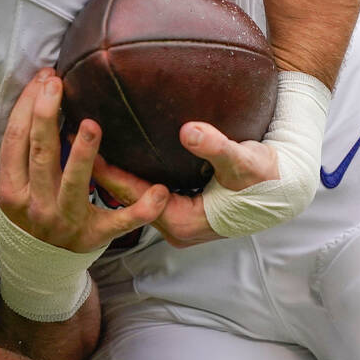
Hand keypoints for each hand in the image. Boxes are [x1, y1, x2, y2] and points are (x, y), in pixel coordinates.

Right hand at [0, 69, 166, 252]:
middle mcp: (35, 205)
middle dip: (47, 116)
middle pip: (41, 153)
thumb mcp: (13, 184)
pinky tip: (159, 191)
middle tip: (58, 84)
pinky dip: (142, 210)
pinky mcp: (95, 235)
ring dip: (84, 155)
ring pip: (74, 184)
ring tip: (92, 125)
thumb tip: (40, 94)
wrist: (38, 263)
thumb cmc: (29, 208)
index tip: (44, 78)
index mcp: (11, 190)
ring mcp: (65, 221)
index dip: (28, 107)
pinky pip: (120, 221)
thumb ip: (22, 150)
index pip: (16, 140)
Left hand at [91, 121, 277, 247]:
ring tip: (83, 148)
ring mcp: (178, 220)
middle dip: (102, 173)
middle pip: (128, 199)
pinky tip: (115, 155)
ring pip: (135, 197)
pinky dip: (131, 176)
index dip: (107, 173)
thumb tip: (190, 131)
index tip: (82, 148)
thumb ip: (216, 147)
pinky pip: (146, 193)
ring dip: (113, 175)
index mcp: (183, 223)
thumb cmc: (268, 177)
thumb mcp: (244, 161)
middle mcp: (176, 227)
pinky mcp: (181, 209)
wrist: (288, 186)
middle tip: (70, 143)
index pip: (134, 197)